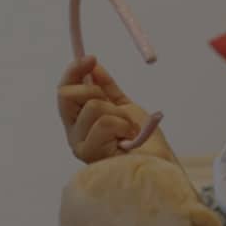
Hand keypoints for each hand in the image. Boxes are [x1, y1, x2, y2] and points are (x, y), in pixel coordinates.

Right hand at [56, 55, 173, 162]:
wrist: (160, 167)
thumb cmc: (145, 144)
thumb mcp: (124, 107)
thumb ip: (107, 89)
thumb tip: (94, 66)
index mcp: (79, 123)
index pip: (65, 90)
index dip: (75, 71)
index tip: (91, 58)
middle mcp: (74, 134)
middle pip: (67, 94)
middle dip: (94, 90)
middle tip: (116, 106)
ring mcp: (79, 144)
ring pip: (92, 105)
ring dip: (118, 114)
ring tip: (127, 131)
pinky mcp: (89, 153)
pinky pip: (104, 122)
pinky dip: (123, 125)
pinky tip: (128, 140)